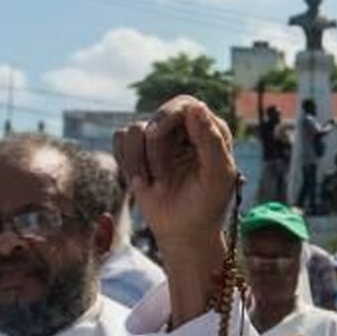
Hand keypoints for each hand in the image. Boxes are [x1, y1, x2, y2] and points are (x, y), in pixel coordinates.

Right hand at [114, 96, 237, 248]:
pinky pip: (119, 139)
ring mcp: (160, 137)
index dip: (167, 116)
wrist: (183, 231)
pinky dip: (127, 163)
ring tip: (158, 185)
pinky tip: (143, 182)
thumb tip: (196, 106)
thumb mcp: (217, 177)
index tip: (154, 135)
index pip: (185, 104)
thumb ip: (211, 141)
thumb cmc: (206, 206)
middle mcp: (184, 128)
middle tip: (163, 180)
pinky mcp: (138, 148)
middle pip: (156, 118)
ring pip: (134, 130)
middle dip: (156, 152)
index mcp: (210, 130)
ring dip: (142, 163)